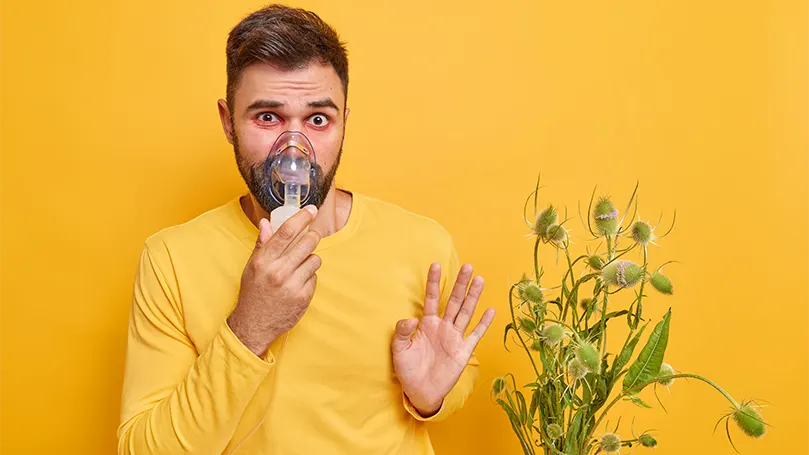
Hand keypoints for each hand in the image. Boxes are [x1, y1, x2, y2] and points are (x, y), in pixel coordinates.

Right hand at [227, 205, 321, 356]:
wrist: (254, 324)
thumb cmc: (253, 292)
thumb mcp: (252, 266)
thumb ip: (262, 244)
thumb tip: (267, 222)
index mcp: (264, 260)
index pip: (287, 232)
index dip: (302, 217)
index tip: (311, 209)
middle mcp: (278, 271)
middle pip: (307, 242)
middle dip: (312, 237)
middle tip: (310, 237)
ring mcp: (292, 285)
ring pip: (315, 259)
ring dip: (310, 259)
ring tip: (299, 266)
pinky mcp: (303, 297)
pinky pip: (315, 277)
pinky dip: (309, 277)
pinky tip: (298, 282)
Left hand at [391, 263, 495, 415]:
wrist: (420, 391)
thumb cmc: (408, 369)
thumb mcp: (399, 349)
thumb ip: (403, 332)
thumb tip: (411, 318)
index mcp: (427, 324)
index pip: (431, 298)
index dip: (433, 282)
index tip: (435, 264)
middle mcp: (443, 327)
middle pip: (453, 301)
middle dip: (460, 284)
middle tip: (468, 266)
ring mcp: (455, 338)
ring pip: (466, 312)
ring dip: (473, 297)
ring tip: (480, 280)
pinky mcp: (463, 351)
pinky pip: (475, 334)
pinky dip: (483, 323)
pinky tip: (490, 310)